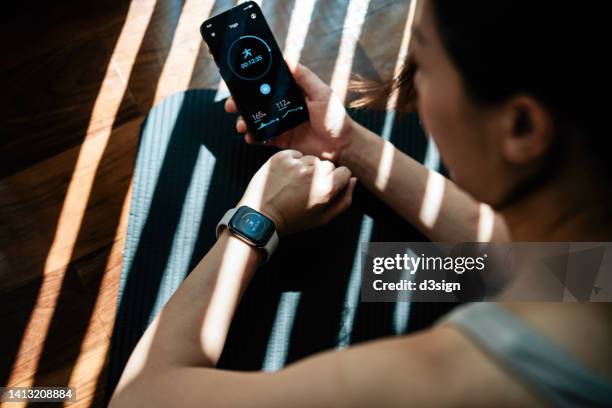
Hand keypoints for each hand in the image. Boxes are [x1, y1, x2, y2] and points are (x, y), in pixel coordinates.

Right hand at [225, 64, 354, 162]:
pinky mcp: (282, 141)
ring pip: (256, 121)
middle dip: (240, 104)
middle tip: (230, 106)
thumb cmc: (335, 118)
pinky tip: (249, 137)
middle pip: (256, 103)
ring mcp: (281, 125)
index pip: (267, 85)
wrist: (342, 147)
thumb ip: (305, 78)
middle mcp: (284, 108)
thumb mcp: (322, 93)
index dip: (251, 84)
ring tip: (240, 125)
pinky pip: (263, 137)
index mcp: (292, 94)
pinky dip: (254, 137)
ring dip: (244, 121)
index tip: (237, 82)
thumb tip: (287, 59)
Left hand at [238, 150, 356, 235]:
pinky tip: (285, 176)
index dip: (336, 180)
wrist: (261, 217)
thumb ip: (344, 200)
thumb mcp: (323, 218)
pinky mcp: (280, 157)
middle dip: (322, 174)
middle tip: (307, 188)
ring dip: (306, 168)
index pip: (344, 171)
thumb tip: (353, 180)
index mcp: (326, 189)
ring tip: (293, 183)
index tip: (324, 188)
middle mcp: (313, 173)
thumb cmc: (293, 220)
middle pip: (328, 164)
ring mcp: (296, 164)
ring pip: (311, 158)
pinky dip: (292, 162)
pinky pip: (295, 154)